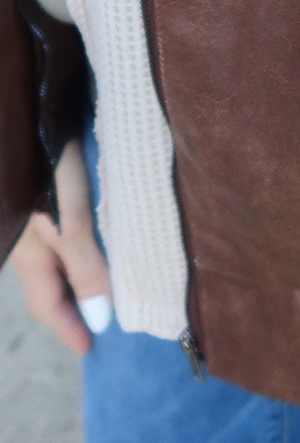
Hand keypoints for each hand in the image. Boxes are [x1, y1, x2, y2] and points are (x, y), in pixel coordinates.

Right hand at [10, 138, 113, 353]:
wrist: (30, 106)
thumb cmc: (46, 167)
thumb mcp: (70, 220)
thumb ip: (85, 267)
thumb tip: (101, 317)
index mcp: (27, 252)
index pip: (47, 303)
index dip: (68, 327)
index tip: (88, 349)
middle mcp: (28, 235)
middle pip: (52, 278)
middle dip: (76, 298)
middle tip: (107, 315)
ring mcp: (35, 209)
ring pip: (59, 249)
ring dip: (83, 265)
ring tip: (115, 274)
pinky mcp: (46, 184)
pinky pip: (66, 222)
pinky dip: (84, 236)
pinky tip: (105, 229)